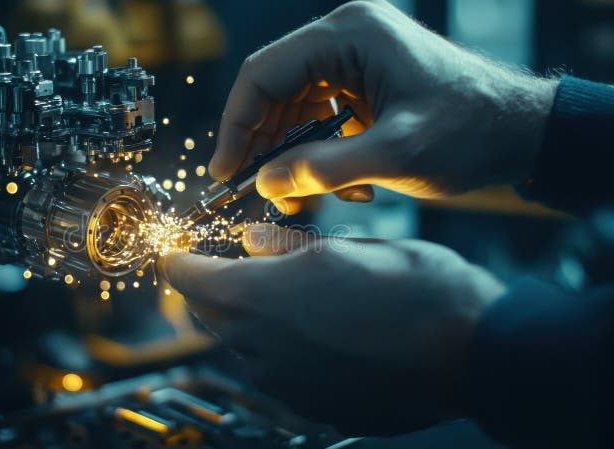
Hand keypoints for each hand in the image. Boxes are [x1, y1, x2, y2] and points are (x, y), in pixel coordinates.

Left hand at [159, 224, 504, 434]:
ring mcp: (284, 385)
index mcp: (257, 299)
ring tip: (292, 294)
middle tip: (238, 263)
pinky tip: (319, 330)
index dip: (180, 257)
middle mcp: (259, 349)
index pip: (184, 277)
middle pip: (208, 313)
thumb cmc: (415, 290)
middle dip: (215, 286)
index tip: (181, 247)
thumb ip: (283, 247)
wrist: (473, 353)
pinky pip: (277, 372)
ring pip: (241, 344)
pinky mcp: (311, 407)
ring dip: (250, 318)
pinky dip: (282, 348)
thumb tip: (249, 241)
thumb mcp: (344, 246)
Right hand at [210, 0, 557, 213]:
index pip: (264, 74)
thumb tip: (265, 183)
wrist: (523, 131)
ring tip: (297, 197)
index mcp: (349, 34)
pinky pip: (320, 115)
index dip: (236, 125)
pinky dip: (318, 152)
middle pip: (275, 89)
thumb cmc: (470, 132)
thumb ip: (322, 169)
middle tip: (256, 191)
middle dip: (263, 144)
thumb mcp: (393, 156)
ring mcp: (355, 57)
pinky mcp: (365, 81)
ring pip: (294, 106)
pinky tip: (337, 184)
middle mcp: (346, 37)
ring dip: (290, 154)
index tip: (225, 171)